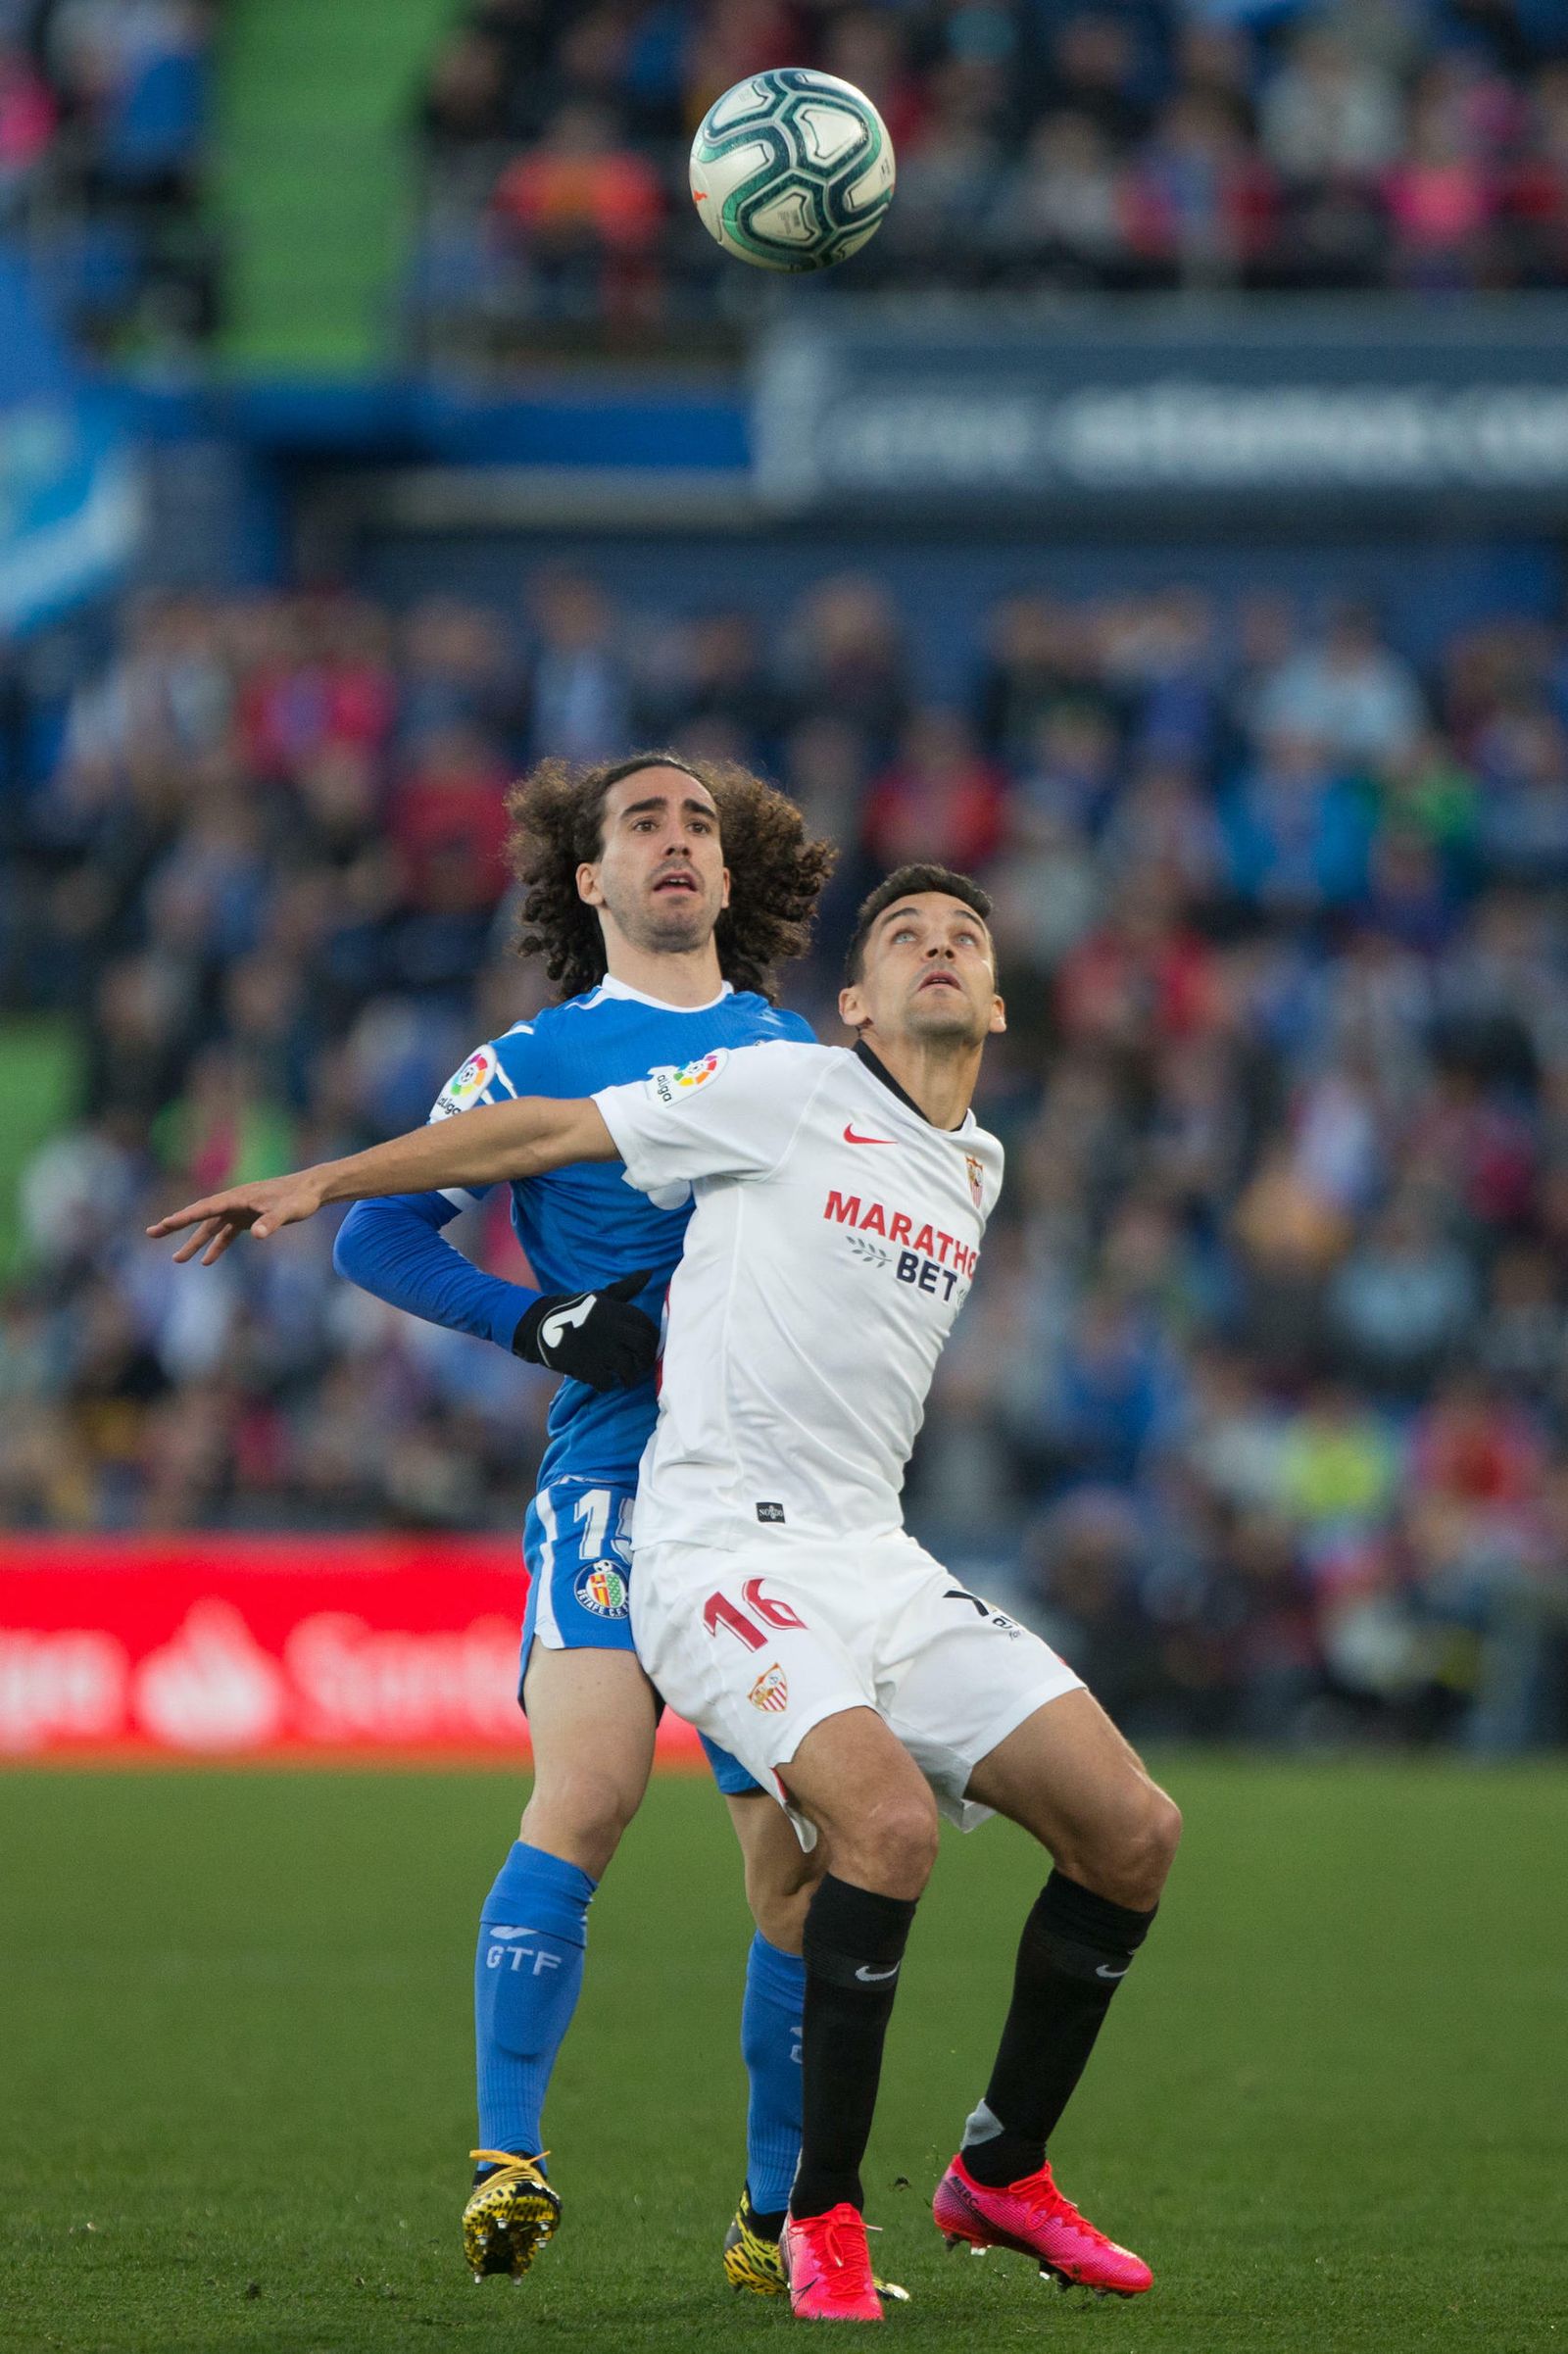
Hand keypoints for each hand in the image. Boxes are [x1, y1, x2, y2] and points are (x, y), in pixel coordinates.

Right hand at [146, 1171, 328, 1264]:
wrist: (312, 1190)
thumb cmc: (300, 1199)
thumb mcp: (289, 1211)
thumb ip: (272, 1222)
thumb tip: (257, 1234)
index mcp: (237, 1197)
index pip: (204, 1209)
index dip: (183, 1217)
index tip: (163, 1224)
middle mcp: (233, 1202)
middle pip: (199, 1215)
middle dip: (176, 1225)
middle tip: (151, 1233)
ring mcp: (239, 1210)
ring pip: (211, 1228)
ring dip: (195, 1242)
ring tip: (177, 1259)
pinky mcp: (247, 1218)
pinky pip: (226, 1233)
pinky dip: (216, 1246)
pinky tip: (207, 1261)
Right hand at [513, 1271, 659, 1390]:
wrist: (539, 1323)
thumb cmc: (574, 1309)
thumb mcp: (601, 1296)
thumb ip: (627, 1288)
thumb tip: (649, 1273)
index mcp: (616, 1310)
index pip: (648, 1326)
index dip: (653, 1341)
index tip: (646, 1349)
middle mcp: (611, 1327)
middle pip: (643, 1347)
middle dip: (645, 1360)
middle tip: (639, 1366)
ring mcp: (599, 1347)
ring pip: (628, 1368)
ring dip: (629, 1377)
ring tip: (625, 1379)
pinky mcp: (586, 1365)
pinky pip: (606, 1382)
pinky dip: (606, 1385)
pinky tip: (602, 1381)